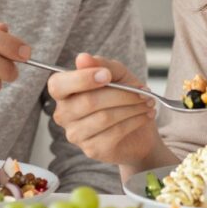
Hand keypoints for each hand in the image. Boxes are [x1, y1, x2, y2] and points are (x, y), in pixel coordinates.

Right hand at [46, 53, 160, 165]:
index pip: (58, 85)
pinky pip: (114, 133)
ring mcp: (75, 134)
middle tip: (143, 91)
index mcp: (63, 91)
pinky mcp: (92, 149)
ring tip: (147, 103)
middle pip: (88, 101)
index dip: (82, 79)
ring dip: (132, 107)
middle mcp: (63, 114)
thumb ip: (102, 65)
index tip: (107, 75)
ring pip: (104, 117)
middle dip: (122, 94)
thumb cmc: (122, 97)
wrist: (138, 130)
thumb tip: (82, 58)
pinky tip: (144, 116)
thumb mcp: (118, 75)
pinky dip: (134, 121)